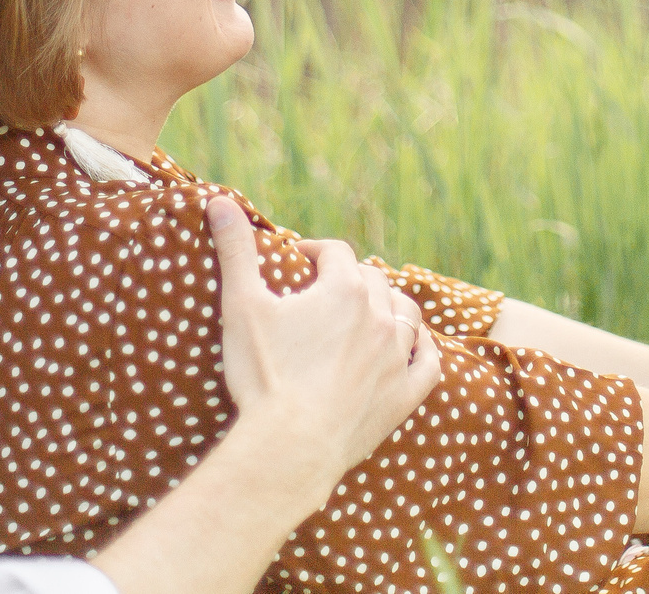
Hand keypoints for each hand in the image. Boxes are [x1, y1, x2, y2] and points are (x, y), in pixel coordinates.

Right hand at [208, 198, 439, 486]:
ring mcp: (397, 358)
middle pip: (373, 280)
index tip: (299, 260)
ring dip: (390, 306)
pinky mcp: (404, 396)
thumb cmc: (264, 375)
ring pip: (407, 314)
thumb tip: (219, 201)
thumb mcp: (242, 306)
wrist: (290, 446)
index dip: (316, 251)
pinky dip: (423, 348)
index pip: (336, 253)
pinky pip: (428, 363)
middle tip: (326, 289)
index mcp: (344, 289)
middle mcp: (380, 317)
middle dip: (351, 277)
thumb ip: (235, 250)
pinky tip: (416, 344)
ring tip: (371, 310)